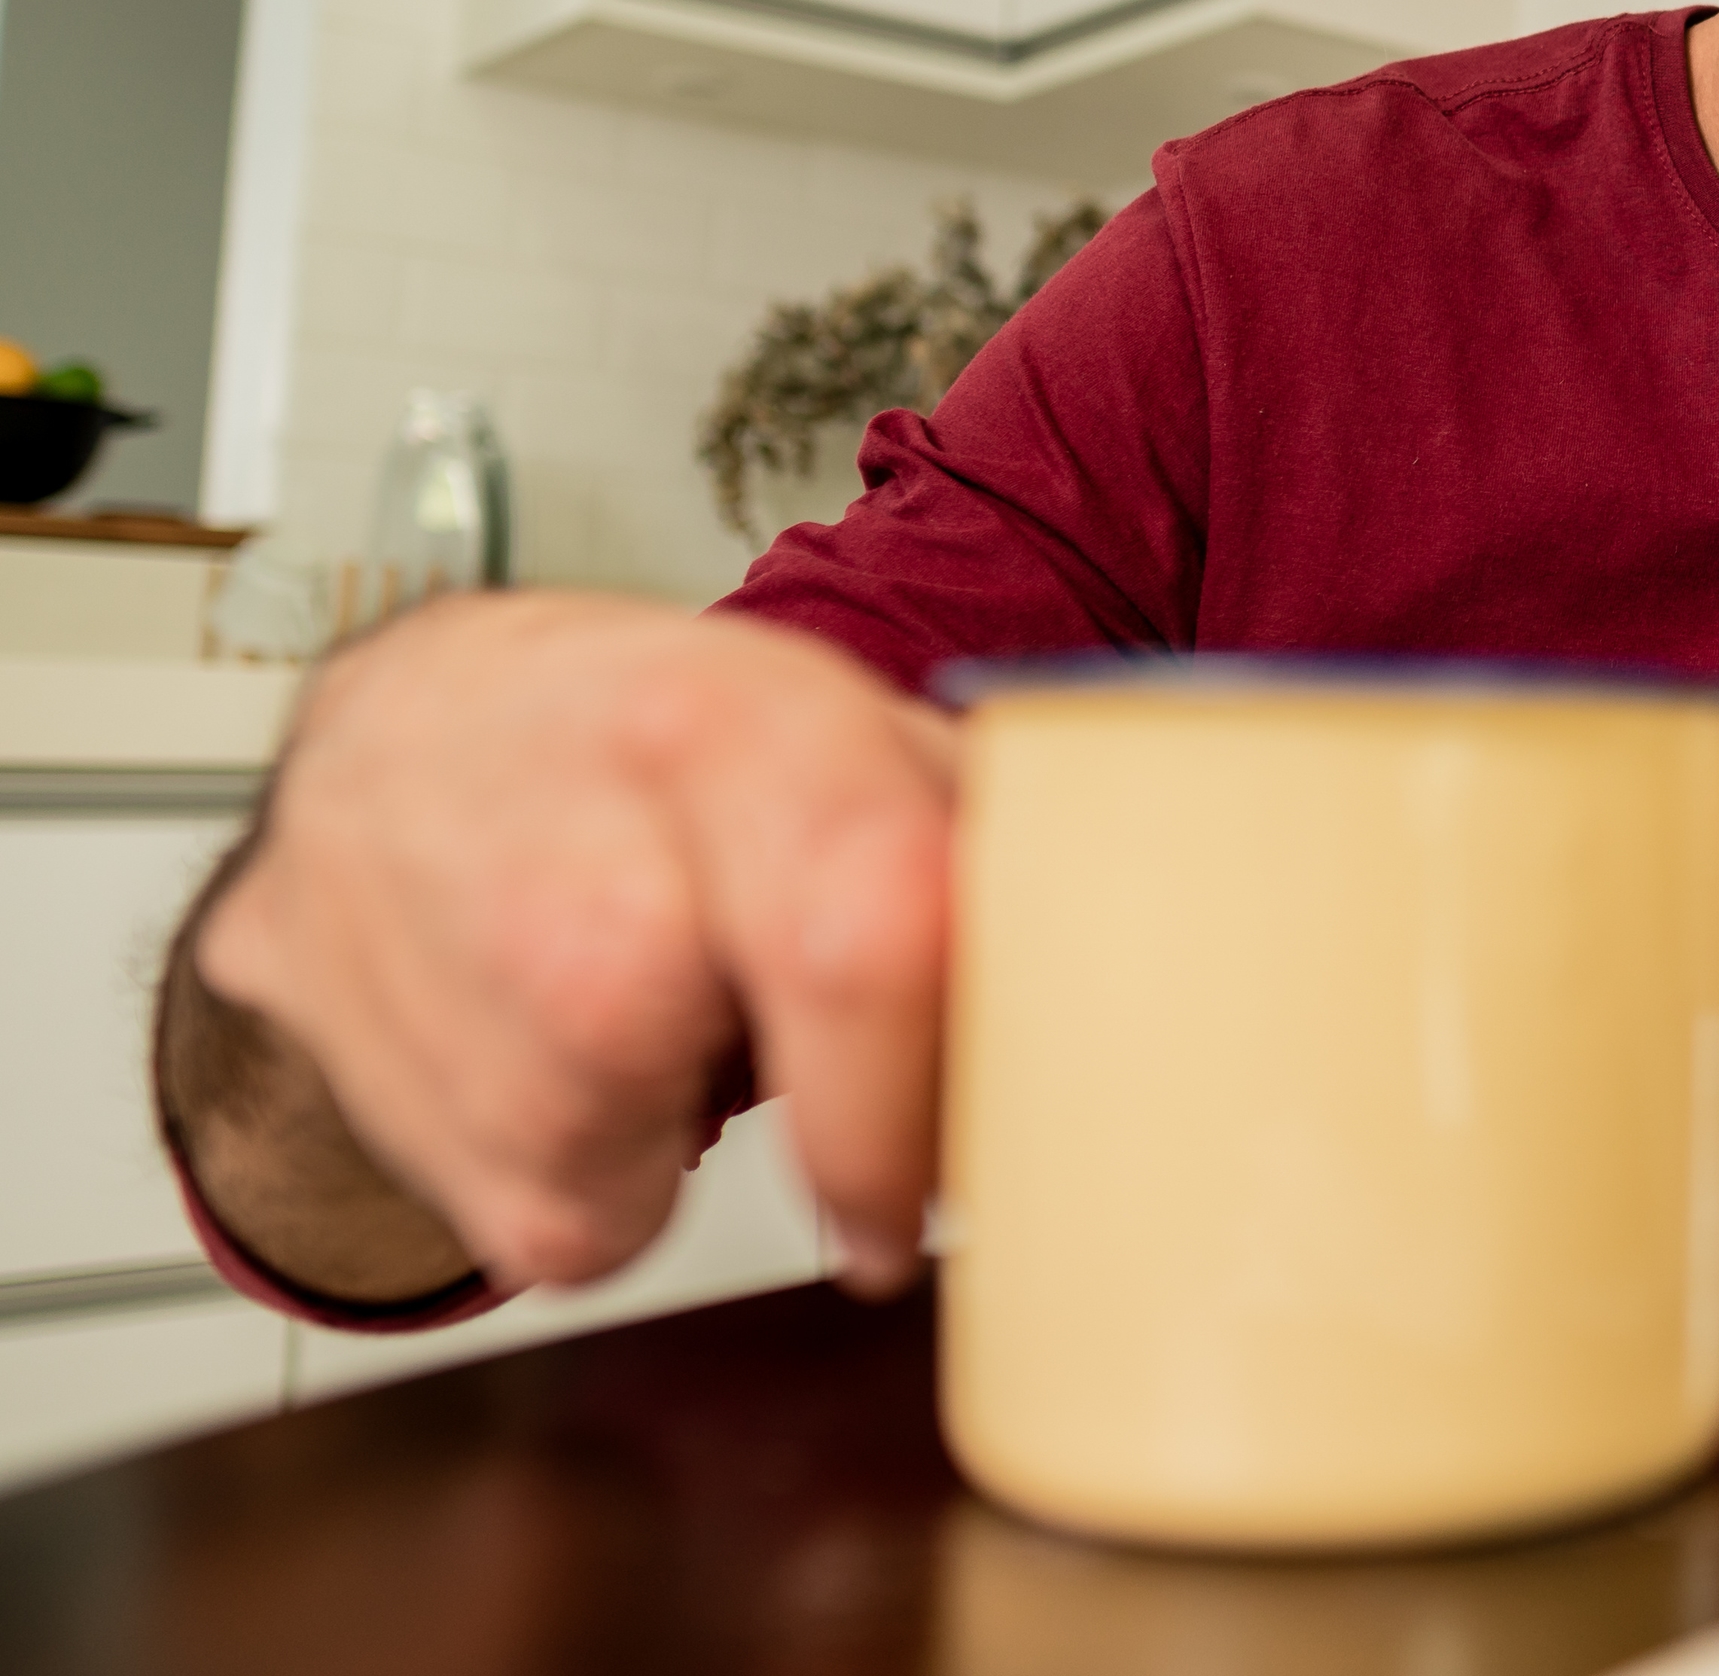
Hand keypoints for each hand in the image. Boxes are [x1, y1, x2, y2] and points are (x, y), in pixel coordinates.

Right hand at [174, 593, 954, 1297]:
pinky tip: (567, 1058)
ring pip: (683, 1177)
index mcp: (730, 732)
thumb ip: (964, 823)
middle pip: (802, 1074)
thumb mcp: (812, 715)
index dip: (950, 1069)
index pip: (880, 935)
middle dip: (876, 1140)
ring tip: (661, 1005)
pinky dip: (601, 1177)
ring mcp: (488, 1004)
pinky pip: (579, 1233)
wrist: (377, 743)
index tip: (984, 1143)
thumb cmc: (625, 733)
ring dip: (704, 1130)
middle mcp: (595, 867)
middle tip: (886, 1156)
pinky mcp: (417, 1128)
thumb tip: (1110, 956)